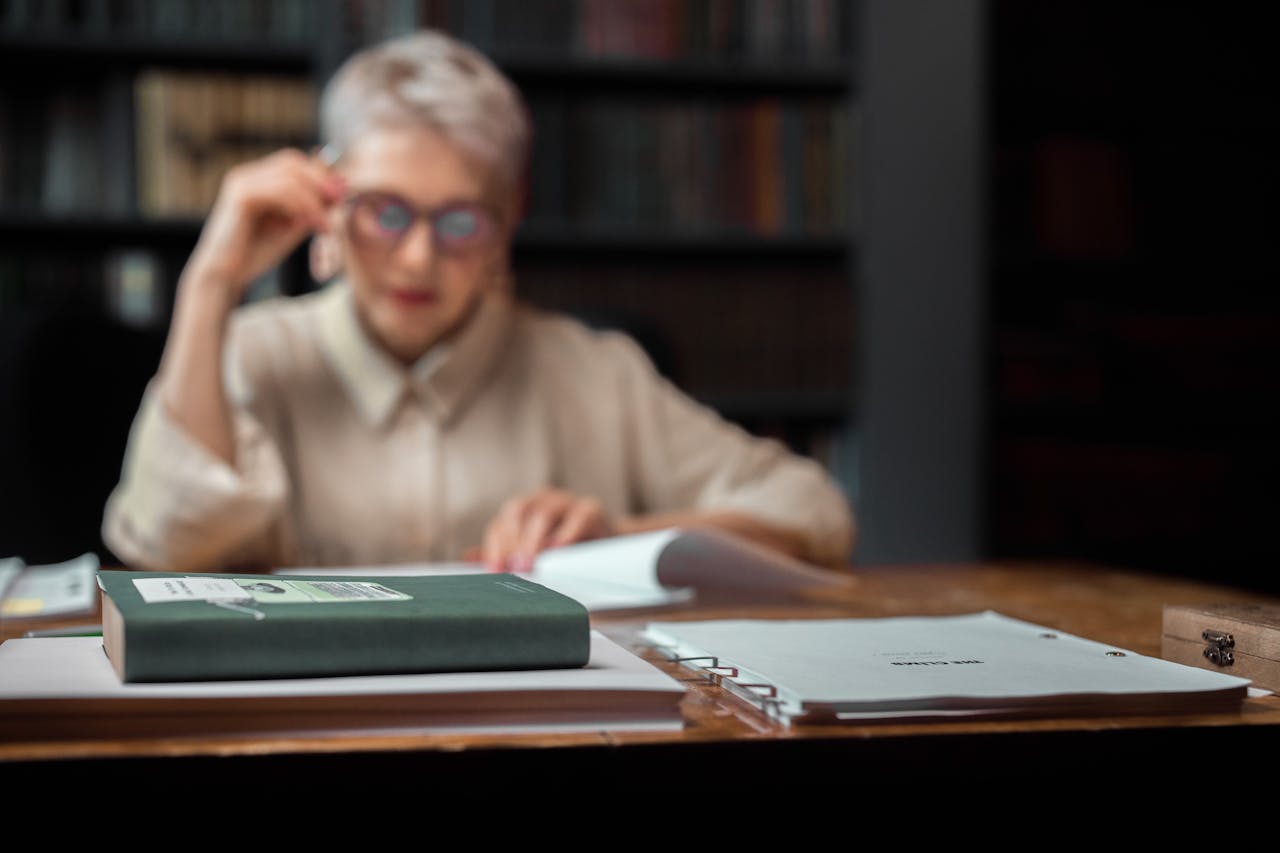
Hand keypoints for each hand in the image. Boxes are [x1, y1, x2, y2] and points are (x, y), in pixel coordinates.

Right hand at [182, 148, 344, 302]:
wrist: (225, 275)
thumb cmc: (256, 253)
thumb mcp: (293, 226)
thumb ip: (312, 207)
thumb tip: (341, 188)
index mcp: (257, 179)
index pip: (293, 163)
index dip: (321, 175)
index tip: (343, 195)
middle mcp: (247, 175)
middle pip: (292, 162)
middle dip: (320, 181)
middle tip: (340, 202)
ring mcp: (241, 183)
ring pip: (289, 177)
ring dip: (314, 200)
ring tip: (325, 226)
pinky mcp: (240, 196)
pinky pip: (279, 191)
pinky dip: (301, 206)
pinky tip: (311, 225)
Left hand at [479, 488, 614, 572]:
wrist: (607, 546)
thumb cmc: (565, 550)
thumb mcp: (531, 552)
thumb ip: (503, 553)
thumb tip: (466, 558)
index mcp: (525, 511)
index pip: (501, 523)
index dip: (494, 547)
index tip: (494, 571)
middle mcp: (542, 501)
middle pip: (518, 511)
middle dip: (512, 541)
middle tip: (513, 569)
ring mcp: (567, 502)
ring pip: (543, 513)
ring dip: (534, 540)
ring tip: (531, 565)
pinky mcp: (592, 509)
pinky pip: (578, 517)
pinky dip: (567, 533)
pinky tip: (559, 551)